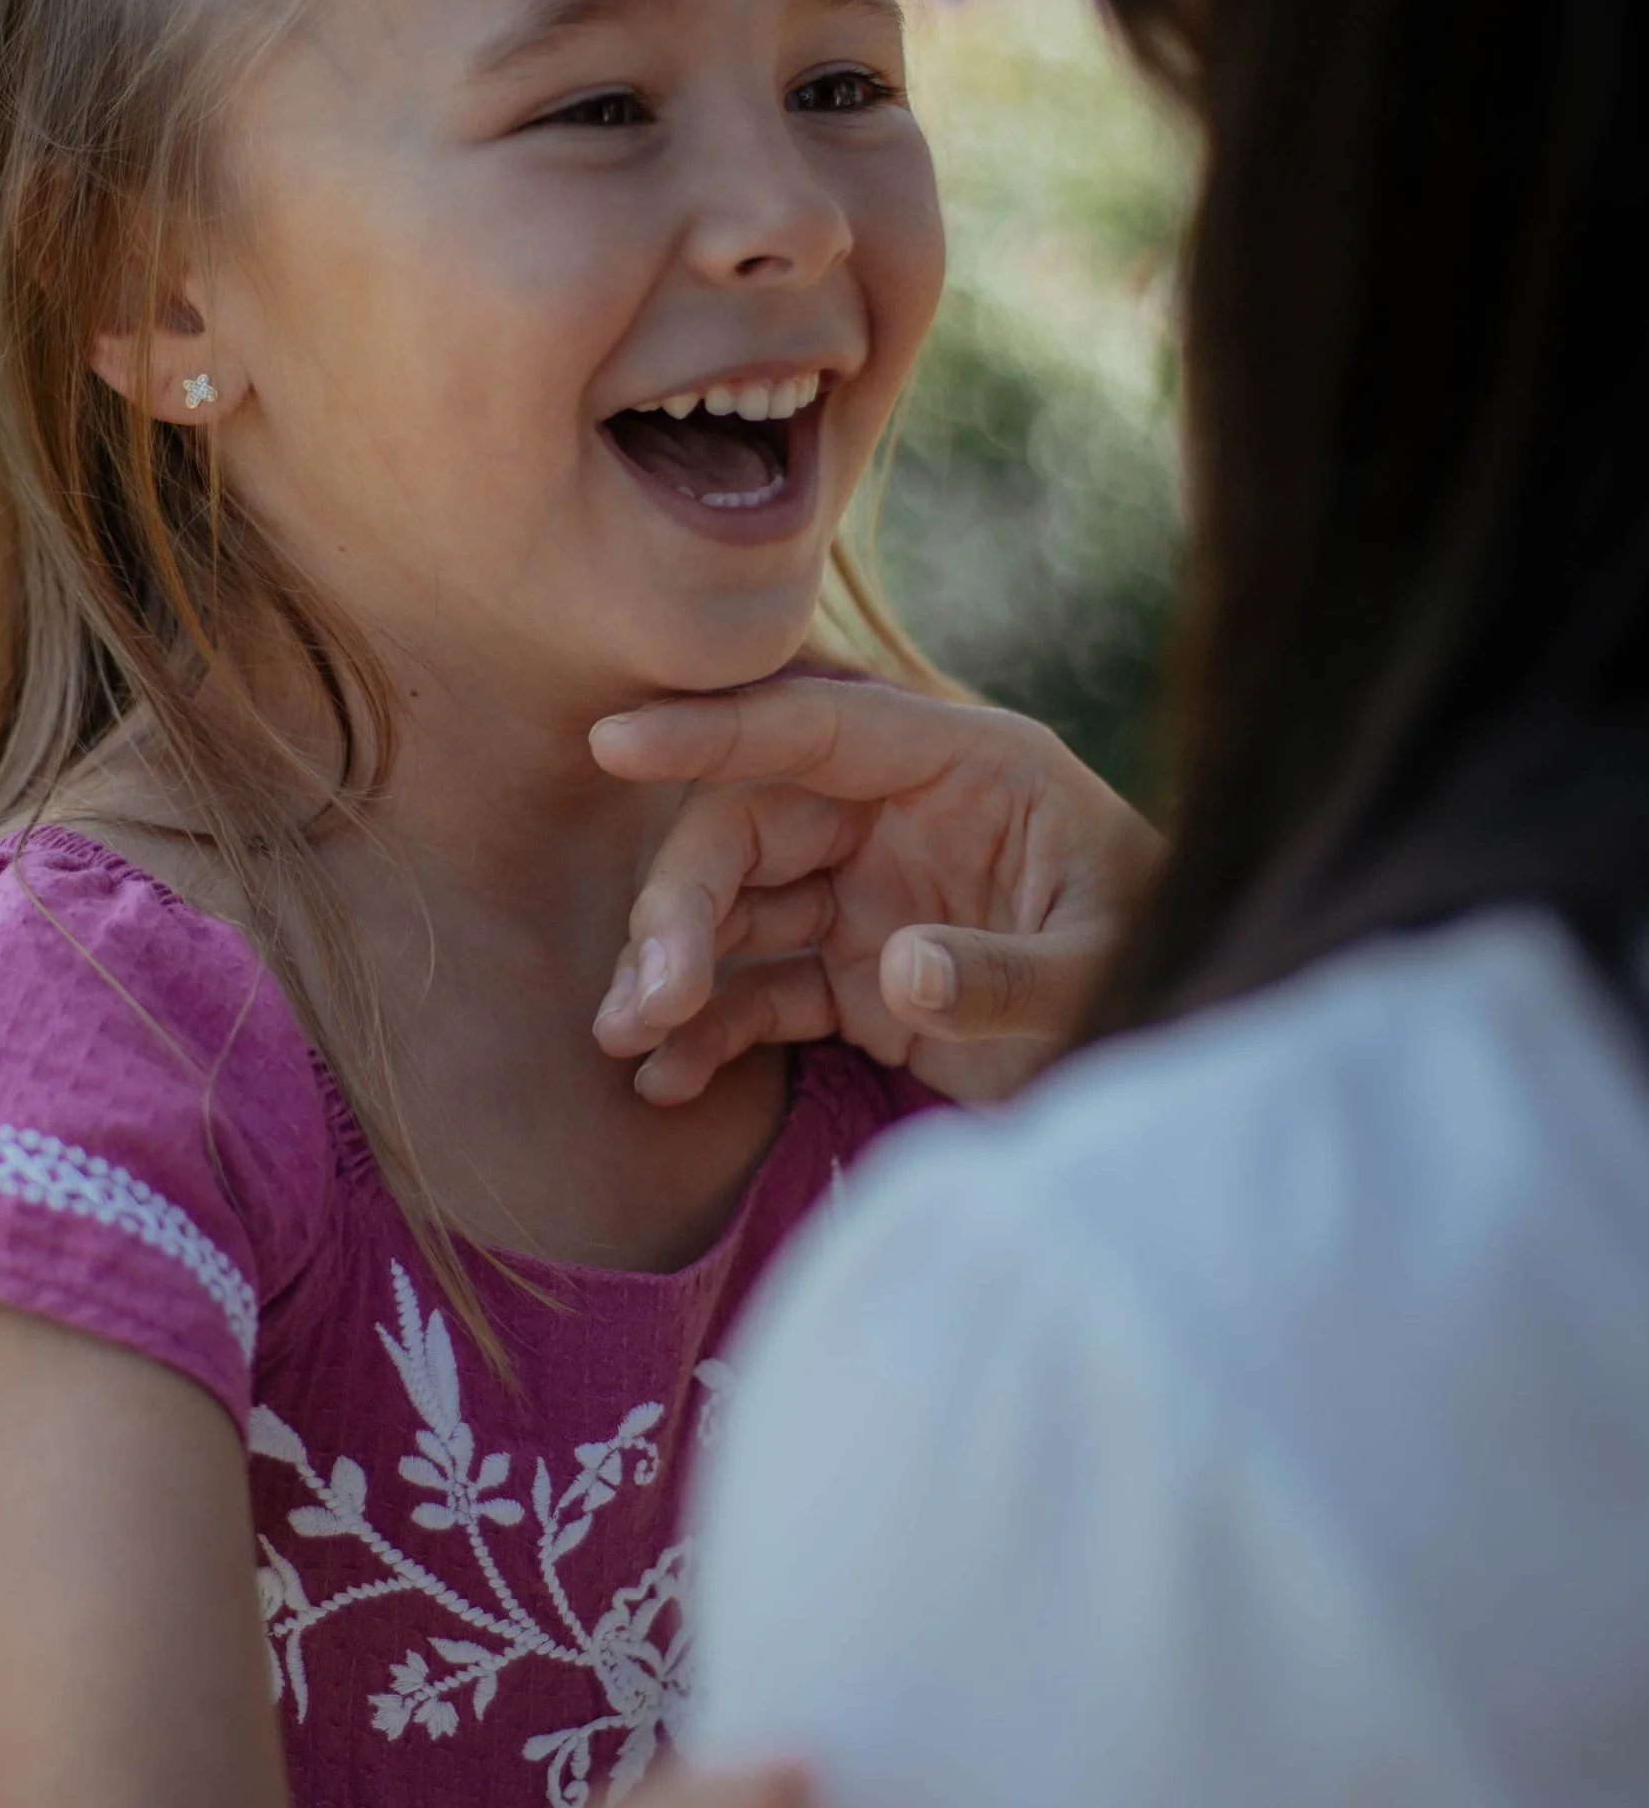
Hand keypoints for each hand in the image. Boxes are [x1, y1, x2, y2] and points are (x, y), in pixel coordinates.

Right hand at [592, 680, 1161, 1107]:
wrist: (1190, 1052)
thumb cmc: (1164, 973)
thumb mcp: (1105, 971)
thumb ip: (1009, 971)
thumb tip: (899, 968)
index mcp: (966, 766)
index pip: (818, 728)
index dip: (715, 734)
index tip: (618, 741)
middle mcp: (900, 815)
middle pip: (749, 827)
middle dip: (681, 905)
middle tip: (643, 997)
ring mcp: (869, 894)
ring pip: (736, 909)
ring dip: (674, 969)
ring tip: (629, 1040)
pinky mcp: (856, 975)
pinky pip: (761, 989)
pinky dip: (711, 1030)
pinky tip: (667, 1079)